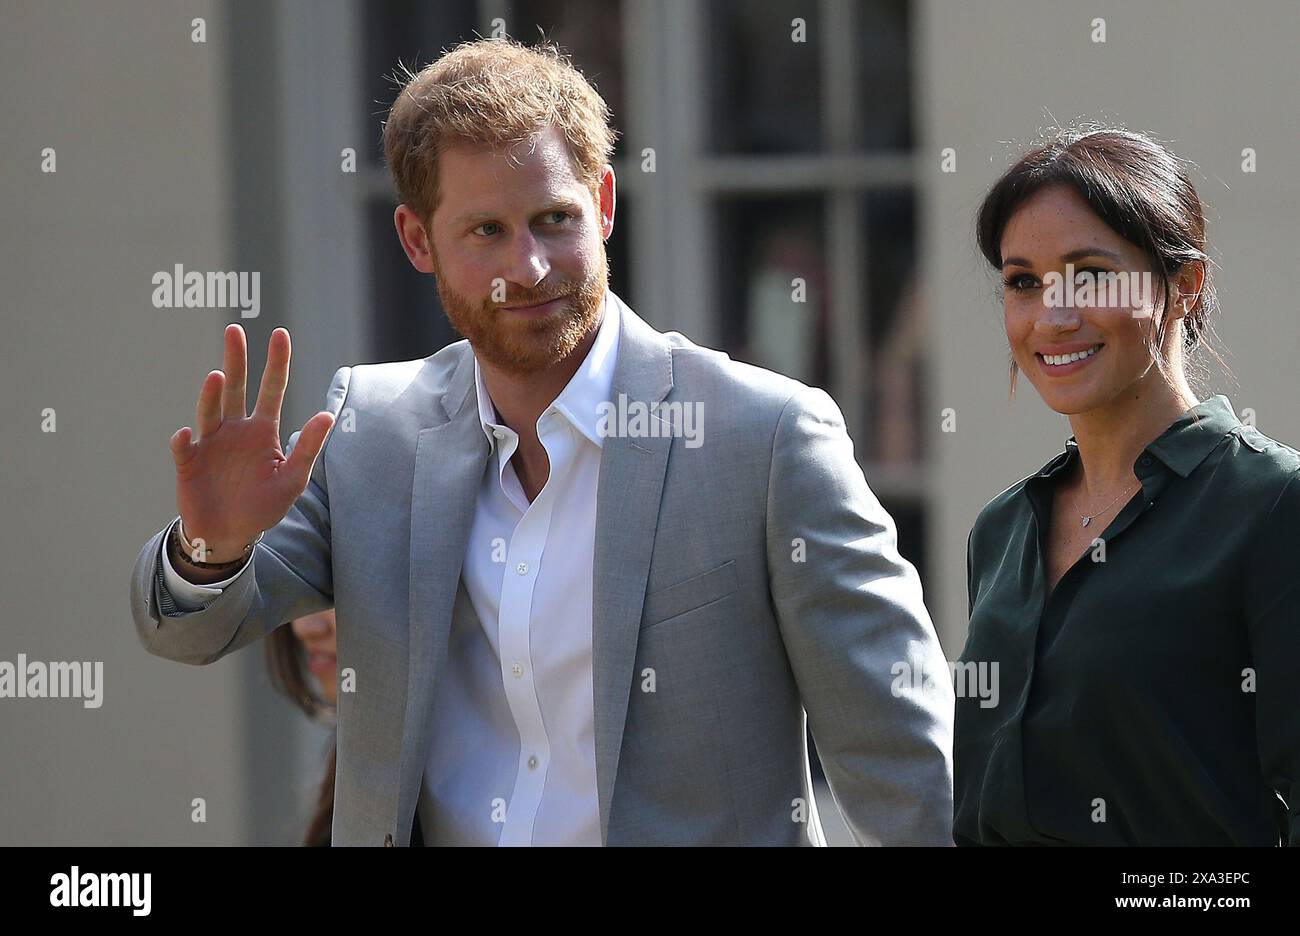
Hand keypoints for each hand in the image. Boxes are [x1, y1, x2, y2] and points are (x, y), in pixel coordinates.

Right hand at [170, 325, 334, 562]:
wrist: (229, 535)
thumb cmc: (263, 506)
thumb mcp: (293, 479)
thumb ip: (309, 447)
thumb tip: (328, 414)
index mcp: (263, 430)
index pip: (272, 389)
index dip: (277, 363)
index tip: (280, 334)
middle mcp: (236, 429)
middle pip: (236, 388)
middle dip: (236, 359)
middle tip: (235, 330)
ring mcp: (210, 443)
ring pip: (209, 411)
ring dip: (211, 395)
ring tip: (217, 377)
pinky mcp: (189, 462)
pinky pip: (184, 447)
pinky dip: (184, 441)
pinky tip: (187, 435)